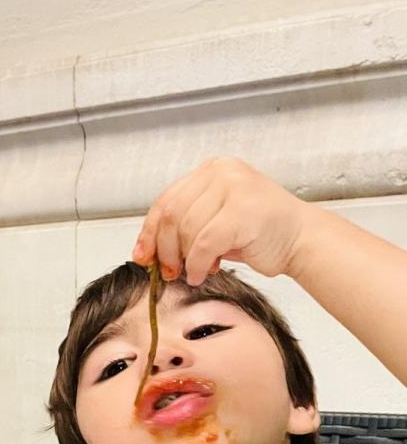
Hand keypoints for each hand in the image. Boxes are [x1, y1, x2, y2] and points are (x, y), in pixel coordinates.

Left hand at [133, 157, 315, 284]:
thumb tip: (148, 250)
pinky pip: (204, 243)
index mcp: (212, 171)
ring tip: (194, 271)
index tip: (143, 256)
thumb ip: (185, 226)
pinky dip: (197, 264)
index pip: (167, 199)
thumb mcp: (215, 222)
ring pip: (186, 229)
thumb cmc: (259, 233)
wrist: (301, 239)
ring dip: (184, 259)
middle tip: (169, 271)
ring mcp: (234, 187)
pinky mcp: (242, 210)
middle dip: (165, 249)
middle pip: (171, 214)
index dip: (150, 232)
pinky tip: (203, 273)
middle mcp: (222, 172)